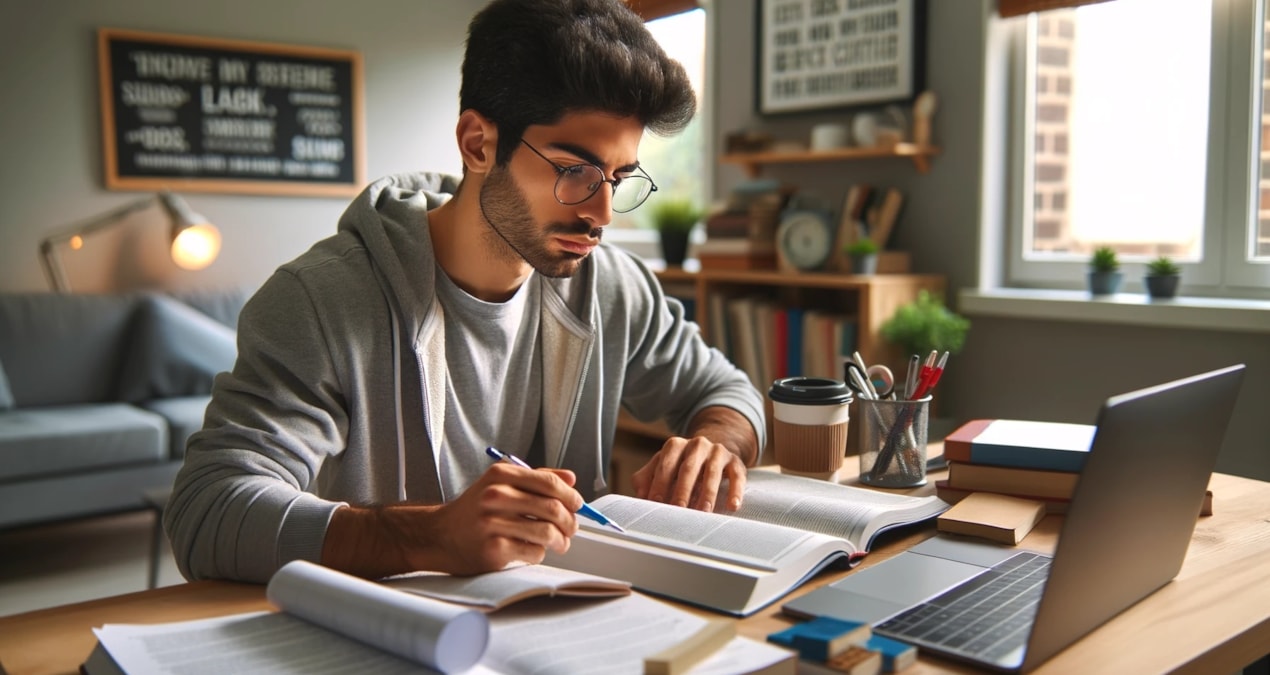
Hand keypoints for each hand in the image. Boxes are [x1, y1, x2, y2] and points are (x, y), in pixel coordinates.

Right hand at [323, 462, 583, 577]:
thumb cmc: (474, 510)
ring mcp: (493, 523)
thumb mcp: (500, 483)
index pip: (550, 483)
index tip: (578, 505)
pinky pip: (533, 552)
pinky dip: (539, 553)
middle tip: (572, 529)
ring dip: (560, 540)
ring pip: (547, 532)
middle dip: (571, 522)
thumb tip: (571, 479)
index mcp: (501, 475)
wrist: (438, 535)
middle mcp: (495, 496)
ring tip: (560, 543)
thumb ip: (536, 478)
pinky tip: (532, 550)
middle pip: (553, 508)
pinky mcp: (493, 550)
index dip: (571, 496)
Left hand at [632, 435, 747, 512]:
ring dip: (707, 493)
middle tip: (678, 510)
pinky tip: (732, 506)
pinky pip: (736, 475)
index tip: (655, 502)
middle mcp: (697, 444)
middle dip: (682, 490)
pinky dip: (735, 491)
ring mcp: (717, 451)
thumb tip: (640, 496)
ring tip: (702, 512)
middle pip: (688, 468)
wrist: (712, 452)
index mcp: (675, 445)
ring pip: (712, 472)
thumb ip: (647, 478)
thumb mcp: (663, 467)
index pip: (666, 464)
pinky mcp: (735, 461)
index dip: (659, 484)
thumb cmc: (681, 466)